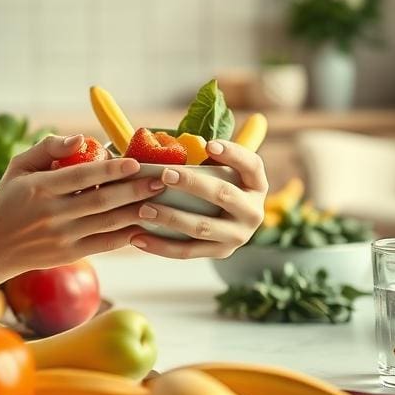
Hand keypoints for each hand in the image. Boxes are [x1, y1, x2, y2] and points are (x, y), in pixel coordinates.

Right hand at [0, 134, 163, 278]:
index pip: (82, 176)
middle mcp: (52, 214)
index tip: (134, 162)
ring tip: (160, 201)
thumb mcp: (18, 166)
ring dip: (136, 212)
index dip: (110, 170)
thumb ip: (48, 147)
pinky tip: (144, 225)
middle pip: (101, 201)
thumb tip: (81, 139)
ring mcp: (62, 237)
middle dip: (134, 190)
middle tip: (160, 180)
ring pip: (107, 223)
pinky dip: (126, 236)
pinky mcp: (69, 254)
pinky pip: (104, 244)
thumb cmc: (8, 200)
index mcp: (40, 188)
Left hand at [129, 140, 267, 259]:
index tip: (208, 144)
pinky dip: (160, 246)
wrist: (232, 225)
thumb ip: (208, 157)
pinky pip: (187, 251)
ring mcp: (238, 236)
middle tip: (165, 174)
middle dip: (193, 184)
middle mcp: (253, 212)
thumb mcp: (223, 170)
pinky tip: (137, 237)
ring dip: (170, 218)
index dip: (232, 153)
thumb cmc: (219, 185)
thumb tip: (173, 141)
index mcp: (257, 184)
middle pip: (223, 195)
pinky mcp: (219, 253)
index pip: (251, 164)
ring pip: (202, 227)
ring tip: (143, 209)